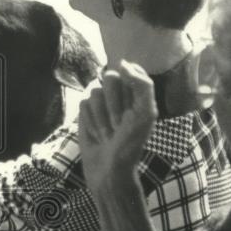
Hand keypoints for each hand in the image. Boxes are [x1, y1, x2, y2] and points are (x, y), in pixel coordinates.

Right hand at [79, 60, 157, 192]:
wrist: (110, 167)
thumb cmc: (132, 142)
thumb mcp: (146, 113)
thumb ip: (142, 84)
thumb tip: (122, 63)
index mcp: (137, 91)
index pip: (129, 71)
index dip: (129, 89)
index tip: (133, 109)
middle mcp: (118, 93)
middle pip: (109, 78)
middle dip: (114, 103)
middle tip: (120, 124)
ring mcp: (100, 102)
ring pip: (95, 92)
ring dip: (102, 117)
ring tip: (109, 133)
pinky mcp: (85, 111)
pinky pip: (83, 104)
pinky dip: (90, 121)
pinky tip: (97, 134)